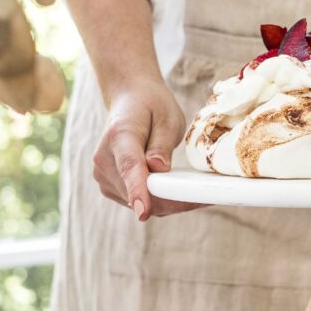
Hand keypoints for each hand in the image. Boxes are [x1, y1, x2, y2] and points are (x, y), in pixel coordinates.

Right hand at [92, 78, 202, 220]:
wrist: (129, 100)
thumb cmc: (150, 106)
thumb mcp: (167, 118)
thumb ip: (162, 144)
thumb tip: (159, 169)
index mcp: (119, 136)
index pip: (129, 167)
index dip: (137, 190)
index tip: (143, 210)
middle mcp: (104, 159)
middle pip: (138, 191)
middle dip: (172, 200)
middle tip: (207, 198)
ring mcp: (104, 176)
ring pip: (140, 203)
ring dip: (168, 203)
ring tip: (197, 195)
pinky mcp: (110, 187)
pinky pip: (138, 202)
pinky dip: (159, 201)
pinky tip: (178, 193)